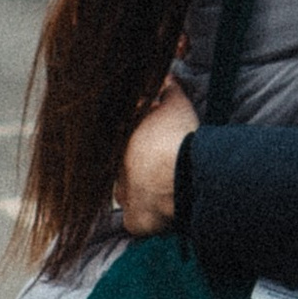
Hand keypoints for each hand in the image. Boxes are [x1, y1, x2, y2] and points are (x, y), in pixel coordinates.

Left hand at [120, 83, 197, 233]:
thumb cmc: (176, 138)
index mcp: (121, 144)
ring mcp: (124, 197)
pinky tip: (159, 214)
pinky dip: (146, 219)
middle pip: (123, 170)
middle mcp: (116, 172)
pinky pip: (136, 221)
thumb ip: (169, 90)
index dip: (141, 144)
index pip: (123, 143)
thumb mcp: (176, 106)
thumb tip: (167, 77)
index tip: (154, 146)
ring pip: (126, 194)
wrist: (180, 173)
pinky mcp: (134, 220)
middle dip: (137, 168)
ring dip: (139, 193)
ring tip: (162, 190)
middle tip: (160, 168)